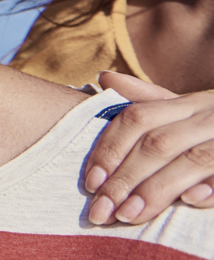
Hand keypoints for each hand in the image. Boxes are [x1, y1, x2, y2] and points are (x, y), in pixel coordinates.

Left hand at [83, 71, 213, 224]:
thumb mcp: (192, 109)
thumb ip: (151, 100)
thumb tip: (104, 76)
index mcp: (191, 103)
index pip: (137, 119)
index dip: (109, 149)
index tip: (90, 181)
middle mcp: (210, 114)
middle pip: (158, 143)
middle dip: (124, 178)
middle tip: (101, 211)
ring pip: (191, 160)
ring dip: (157, 190)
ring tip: (130, 215)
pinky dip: (212, 187)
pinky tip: (192, 202)